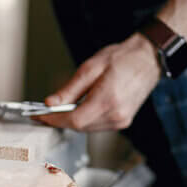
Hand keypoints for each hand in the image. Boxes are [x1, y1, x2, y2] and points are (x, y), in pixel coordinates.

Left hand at [34, 33, 161, 131]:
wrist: (147, 58)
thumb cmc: (123, 58)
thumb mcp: (90, 68)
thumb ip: (69, 90)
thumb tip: (51, 103)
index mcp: (108, 100)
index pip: (74, 120)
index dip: (53, 119)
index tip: (39, 115)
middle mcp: (117, 115)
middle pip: (79, 126)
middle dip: (60, 120)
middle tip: (45, 111)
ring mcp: (121, 121)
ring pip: (87, 128)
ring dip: (72, 121)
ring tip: (61, 109)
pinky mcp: (123, 121)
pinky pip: (97, 126)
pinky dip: (85, 120)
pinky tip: (79, 109)